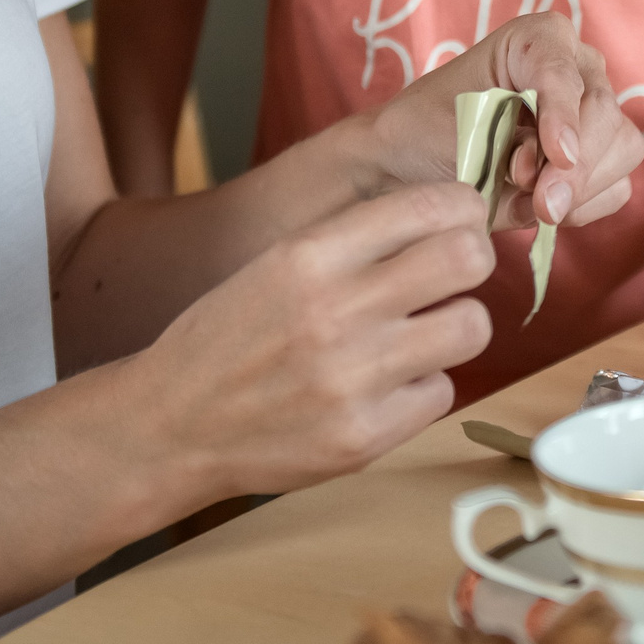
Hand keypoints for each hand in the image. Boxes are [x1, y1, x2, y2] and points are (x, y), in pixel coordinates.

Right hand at [127, 182, 494, 499]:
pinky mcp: (365, 438)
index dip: (460, 210)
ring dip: (454, 326)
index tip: (459, 221)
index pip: (432, 205)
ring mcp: (354, 379)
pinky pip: (442, 392)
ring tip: (418, 334)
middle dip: (471, 260)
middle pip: (468, 258)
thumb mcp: (278, 263)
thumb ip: (355, 240)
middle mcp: (336, 312)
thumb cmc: (230, 338)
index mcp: (310, 256)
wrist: (172, 425)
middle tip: (452, 274)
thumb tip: (447, 214)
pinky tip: (383, 387)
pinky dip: (421, 388)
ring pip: (471, 326)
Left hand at [357, 12, 643, 230]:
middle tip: (542, 204)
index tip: (558, 156)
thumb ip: (505, 149)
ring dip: (582, 187)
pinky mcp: (603, 157)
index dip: (563, 114)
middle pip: (603, 111)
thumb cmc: (424, 136)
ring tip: (532, 203)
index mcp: (535, 39)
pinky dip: (585, 206)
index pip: (561, 70)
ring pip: (623, 147)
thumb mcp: (454, 131)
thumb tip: (556, 182)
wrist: (411, 168)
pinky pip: (617, 186)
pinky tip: (544, 209)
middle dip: (576, 165)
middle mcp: (575, 66)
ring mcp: (595, 111)